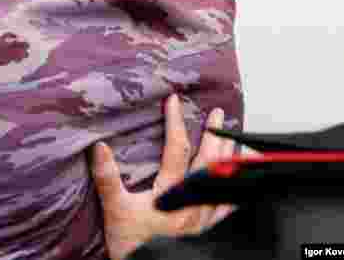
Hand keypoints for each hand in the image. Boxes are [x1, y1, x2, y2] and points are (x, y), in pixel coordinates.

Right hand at [89, 95, 236, 259]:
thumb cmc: (132, 244)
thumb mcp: (114, 208)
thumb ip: (107, 177)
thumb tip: (99, 147)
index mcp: (172, 192)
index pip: (177, 149)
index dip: (175, 122)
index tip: (174, 100)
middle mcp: (193, 203)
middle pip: (209, 161)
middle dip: (213, 134)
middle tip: (217, 113)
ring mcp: (204, 218)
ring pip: (223, 182)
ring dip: (230, 158)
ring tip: (235, 140)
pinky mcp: (207, 231)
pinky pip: (229, 209)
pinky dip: (237, 193)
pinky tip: (243, 186)